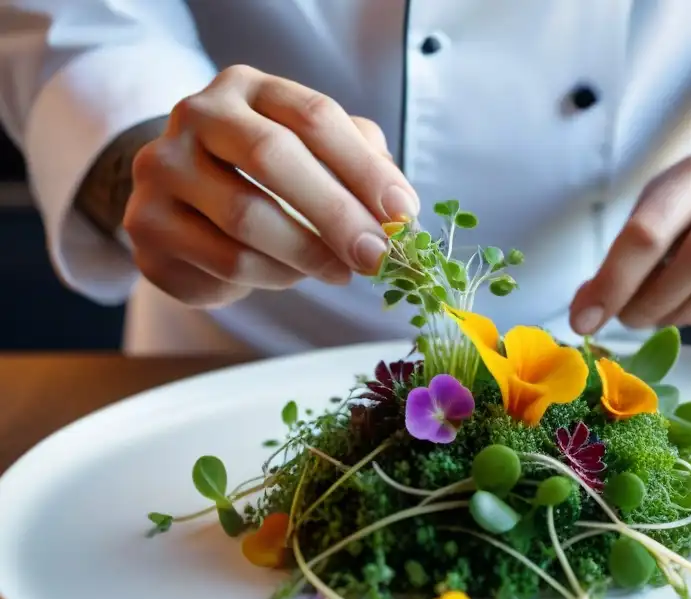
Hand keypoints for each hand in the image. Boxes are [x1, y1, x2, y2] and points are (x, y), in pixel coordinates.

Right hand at [124, 65, 418, 307]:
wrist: (187, 204)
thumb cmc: (269, 178)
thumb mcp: (319, 156)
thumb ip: (361, 166)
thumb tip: (398, 210)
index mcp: (247, 88)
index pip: (313, 116)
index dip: (364, 168)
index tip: (402, 215)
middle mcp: (195, 115)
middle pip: (272, 156)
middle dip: (336, 213)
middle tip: (376, 256)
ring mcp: (162, 169)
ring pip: (246, 217)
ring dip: (306, 255)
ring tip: (339, 272)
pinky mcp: (147, 227)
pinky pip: (225, 261)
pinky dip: (271, 278)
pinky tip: (290, 277)